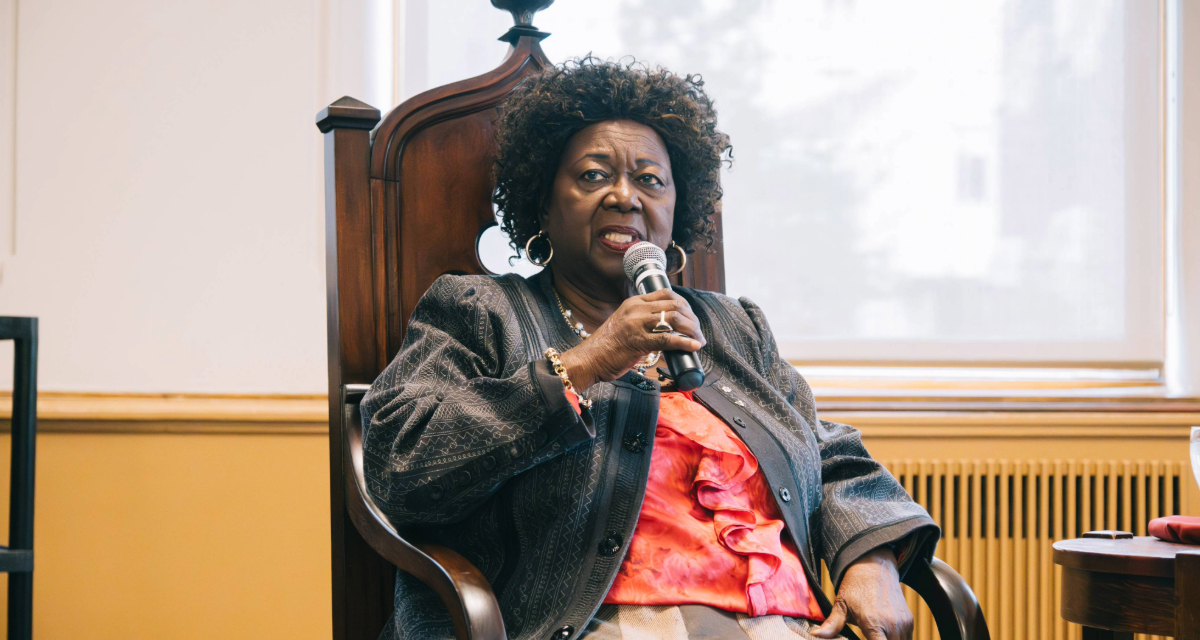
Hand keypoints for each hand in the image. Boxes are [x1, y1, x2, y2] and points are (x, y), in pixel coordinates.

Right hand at [559, 289, 704, 389]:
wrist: (589, 359)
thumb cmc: (608, 346)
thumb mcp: (625, 324)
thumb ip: (642, 321)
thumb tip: (666, 329)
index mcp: (634, 303)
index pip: (666, 294)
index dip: (684, 304)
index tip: (691, 316)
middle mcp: (636, 309)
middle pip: (674, 305)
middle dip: (692, 318)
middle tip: (697, 331)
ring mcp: (637, 324)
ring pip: (674, 319)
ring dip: (692, 330)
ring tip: (698, 340)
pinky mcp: (638, 341)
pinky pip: (667, 339)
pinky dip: (684, 343)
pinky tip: (693, 346)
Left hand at [812, 547, 911, 639]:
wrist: (874, 567)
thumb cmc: (855, 587)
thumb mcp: (841, 605)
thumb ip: (831, 625)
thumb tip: (815, 636)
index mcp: (873, 623)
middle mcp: (891, 624)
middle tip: (867, 636)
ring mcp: (903, 623)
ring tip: (875, 635)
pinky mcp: (909, 620)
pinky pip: (907, 638)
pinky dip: (897, 639)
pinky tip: (884, 635)